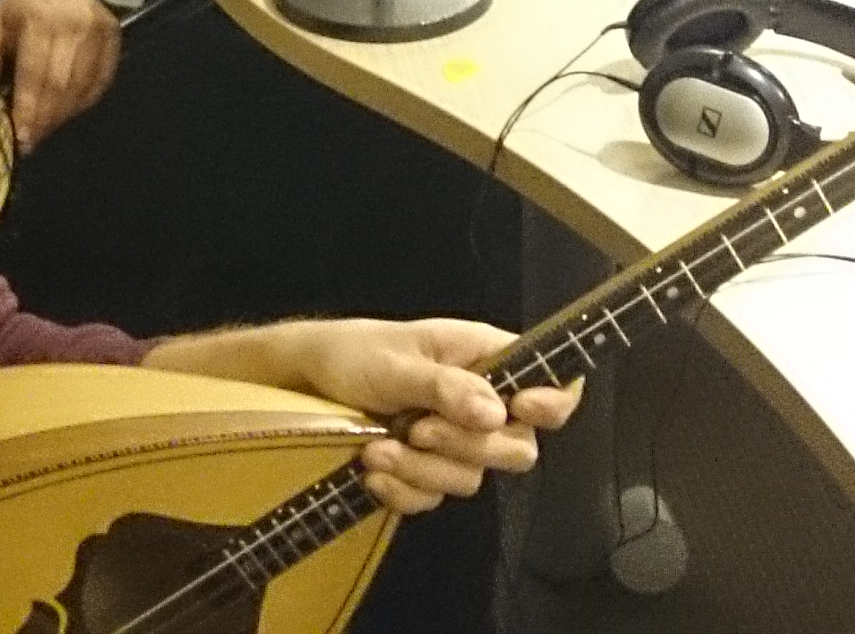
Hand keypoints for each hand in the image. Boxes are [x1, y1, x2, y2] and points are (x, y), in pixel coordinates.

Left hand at [0, 0, 116, 150]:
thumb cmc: (19, 2)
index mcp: (37, 21)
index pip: (35, 74)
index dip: (29, 109)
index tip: (22, 137)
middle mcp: (72, 25)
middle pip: (60, 85)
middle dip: (46, 119)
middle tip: (33, 141)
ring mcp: (97, 30)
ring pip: (83, 85)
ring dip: (65, 115)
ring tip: (48, 130)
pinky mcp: (113, 34)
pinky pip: (102, 78)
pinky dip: (86, 100)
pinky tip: (70, 111)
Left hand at [151, 319, 581, 515]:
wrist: (302, 384)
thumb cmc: (352, 354)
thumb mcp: (397, 363)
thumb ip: (447, 387)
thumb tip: (496, 410)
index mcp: (485, 359)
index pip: (550, 381)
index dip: (553, 401)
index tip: (525, 409)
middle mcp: (479, 403)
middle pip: (517, 447)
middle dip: (468, 446)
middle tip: (421, 429)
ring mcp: (452, 443)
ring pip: (469, 480)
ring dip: (423, 469)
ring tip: (379, 448)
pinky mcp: (423, 472)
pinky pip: (431, 500)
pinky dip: (402, 490)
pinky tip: (371, 471)